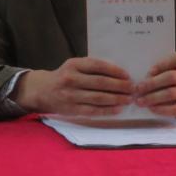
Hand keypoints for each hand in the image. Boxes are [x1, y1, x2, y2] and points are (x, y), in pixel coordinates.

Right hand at [14, 58, 132, 115]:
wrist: (43, 90)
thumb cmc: (65, 76)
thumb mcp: (75, 66)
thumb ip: (92, 67)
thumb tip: (119, 73)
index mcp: (74, 64)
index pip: (98, 66)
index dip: (115, 70)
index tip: (127, 75)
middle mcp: (71, 79)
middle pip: (100, 83)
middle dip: (120, 86)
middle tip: (133, 88)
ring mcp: (71, 95)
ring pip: (98, 98)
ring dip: (116, 99)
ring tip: (128, 99)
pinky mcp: (71, 109)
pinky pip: (92, 110)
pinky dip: (107, 110)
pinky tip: (117, 109)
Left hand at [134, 52, 175, 117]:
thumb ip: (163, 70)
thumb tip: (142, 78)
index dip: (161, 65)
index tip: (149, 72)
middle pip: (171, 77)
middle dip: (152, 83)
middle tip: (138, 88)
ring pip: (171, 93)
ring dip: (153, 97)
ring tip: (140, 101)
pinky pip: (174, 109)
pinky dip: (161, 109)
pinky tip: (151, 108)